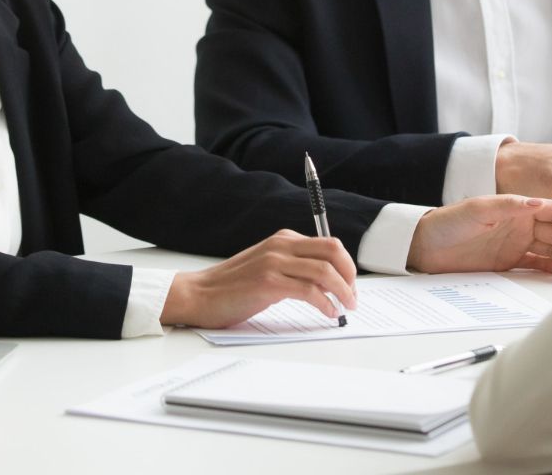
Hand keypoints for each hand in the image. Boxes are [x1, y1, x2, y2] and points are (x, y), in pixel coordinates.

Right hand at [159, 230, 356, 329]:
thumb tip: (328, 282)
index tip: (351, 285)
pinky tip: (328, 313)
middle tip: (353, 296)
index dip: (347, 265)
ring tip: (345, 307)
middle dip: (350, 275)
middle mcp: (281, 245)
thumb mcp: (267, 267)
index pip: (329, 244)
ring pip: (325, 271)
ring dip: (343, 291)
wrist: (199, 295)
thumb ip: (293, 268)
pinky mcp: (268, 283)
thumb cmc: (232, 286)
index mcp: (283, 239)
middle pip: (333, 251)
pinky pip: (309, 291)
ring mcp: (274, 262)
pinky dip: (325, 303)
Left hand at [406, 195, 551, 276]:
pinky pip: (537, 264)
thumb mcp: (478, 210)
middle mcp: (521, 224)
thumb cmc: (447, 222)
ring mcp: (516, 242)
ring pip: (551, 249)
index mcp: (517, 207)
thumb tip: (538, 202)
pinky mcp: (509, 261)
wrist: (425, 246)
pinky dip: (551, 268)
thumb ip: (508, 206)